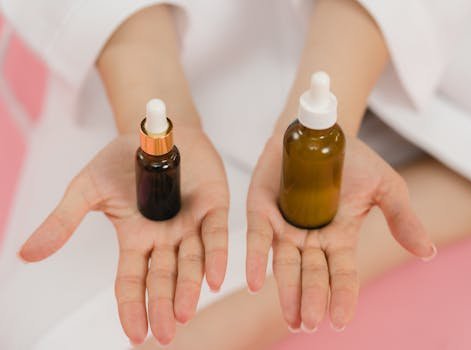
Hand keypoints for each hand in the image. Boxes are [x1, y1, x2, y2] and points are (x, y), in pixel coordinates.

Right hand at [18, 127, 228, 345]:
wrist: (153, 131)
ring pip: (191, 262)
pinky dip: (215, 255)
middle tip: (166, 334)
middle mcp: (164, 238)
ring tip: (184, 313)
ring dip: (189, 288)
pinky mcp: (213, 207)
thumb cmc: (121, 161)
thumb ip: (63, 221)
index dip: (133, 308)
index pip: (132, 281)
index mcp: (135, 239)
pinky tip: (214, 278)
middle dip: (163, 306)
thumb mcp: (87, 189)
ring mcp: (190, 224)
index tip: (137, 336)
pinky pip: (215, 235)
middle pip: (163, 278)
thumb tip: (26, 254)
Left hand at [246, 134, 434, 331]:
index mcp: (341, 238)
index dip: (342, 296)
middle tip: (309, 323)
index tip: (340, 321)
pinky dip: (255, 260)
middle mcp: (311, 239)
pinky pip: (258, 239)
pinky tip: (253, 282)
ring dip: (287, 291)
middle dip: (311, 298)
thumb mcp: (385, 187)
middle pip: (312, 274)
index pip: (343, 274)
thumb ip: (401, 218)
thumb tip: (428, 252)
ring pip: (285, 265)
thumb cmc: (355, 161)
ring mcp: (285, 226)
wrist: (323, 132)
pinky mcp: (262, 210)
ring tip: (291, 318)